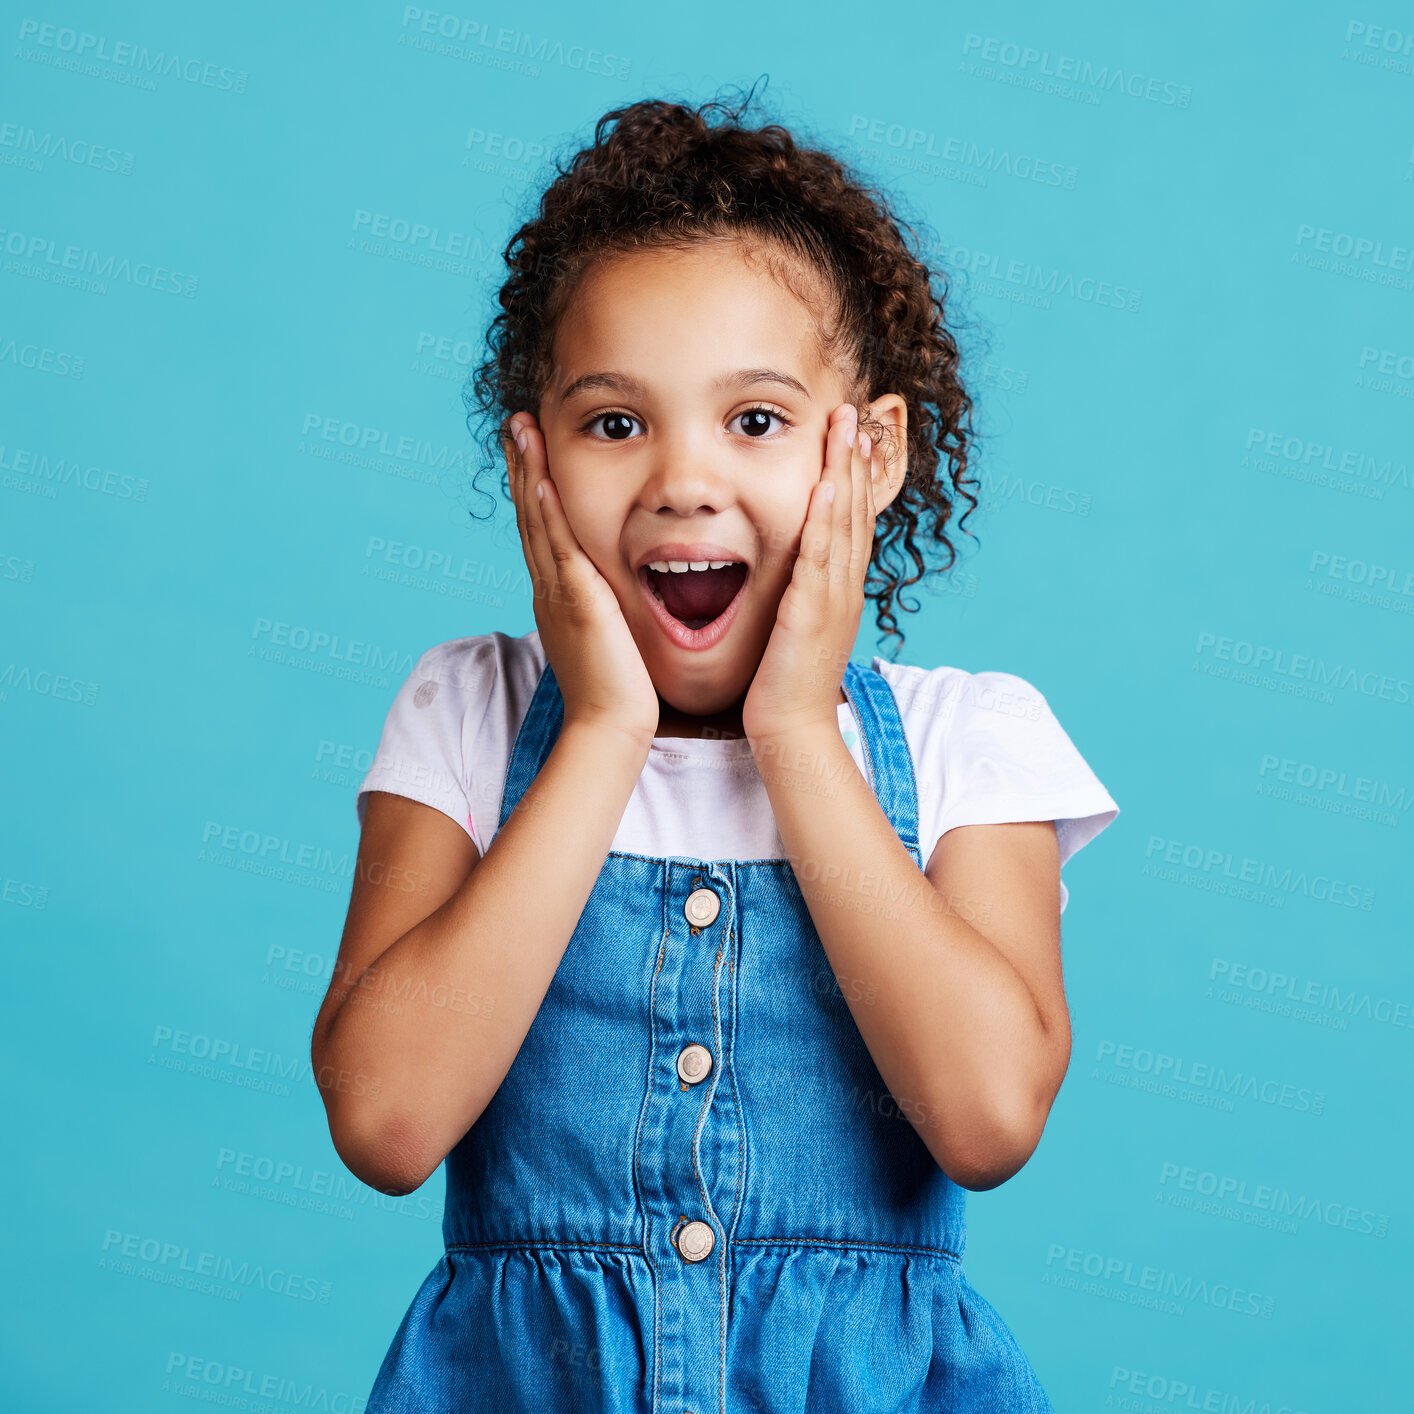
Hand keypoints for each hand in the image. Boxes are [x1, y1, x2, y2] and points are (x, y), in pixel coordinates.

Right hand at [503, 413, 659, 746]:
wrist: (611, 726)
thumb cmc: (619, 693)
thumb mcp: (607, 638)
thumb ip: (605, 611)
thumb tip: (612, 597)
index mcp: (557, 596)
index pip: (541, 530)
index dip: (533, 489)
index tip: (530, 451)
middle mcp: (549, 589)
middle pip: (530, 515)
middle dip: (522, 467)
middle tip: (515, 423)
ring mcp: (558, 593)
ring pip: (538, 522)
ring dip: (528, 473)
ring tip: (521, 429)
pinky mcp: (578, 601)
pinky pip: (558, 547)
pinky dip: (547, 511)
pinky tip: (543, 479)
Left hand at [742, 403, 875, 743]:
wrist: (792, 730)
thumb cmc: (785, 685)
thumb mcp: (796, 630)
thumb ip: (798, 597)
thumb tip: (791, 578)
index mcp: (841, 591)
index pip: (852, 522)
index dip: (854, 477)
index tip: (852, 437)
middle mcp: (845, 588)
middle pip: (857, 511)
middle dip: (856, 460)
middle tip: (854, 413)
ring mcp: (833, 599)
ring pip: (845, 524)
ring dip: (846, 474)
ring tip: (846, 430)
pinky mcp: (812, 612)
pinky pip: (822, 557)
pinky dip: (827, 520)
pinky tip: (826, 486)